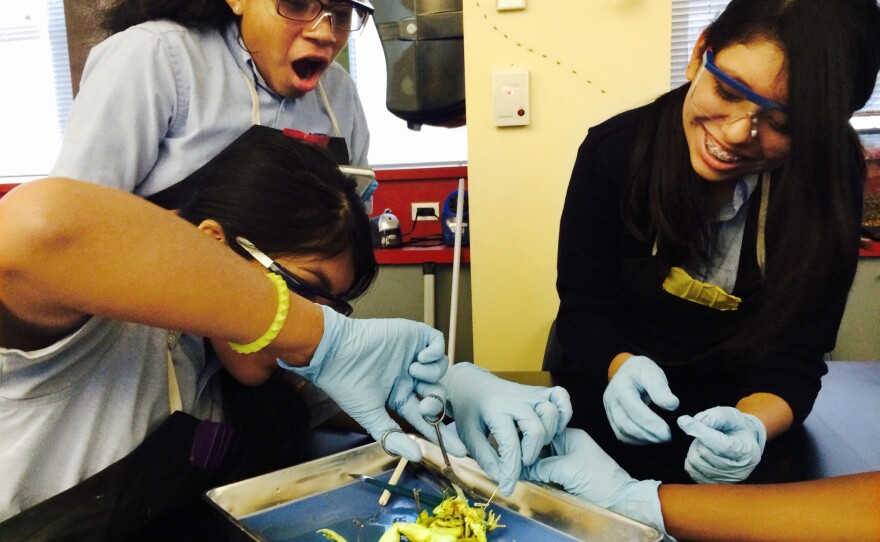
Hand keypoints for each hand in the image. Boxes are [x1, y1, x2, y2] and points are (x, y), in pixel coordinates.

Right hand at [280, 305, 466, 462]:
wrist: (335, 353)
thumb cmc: (347, 386)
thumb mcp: (371, 417)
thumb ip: (393, 437)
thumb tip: (416, 457)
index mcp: (400, 395)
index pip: (427, 417)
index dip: (443, 434)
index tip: (460, 450)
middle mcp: (409, 377)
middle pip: (438, 393)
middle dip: (436, 403)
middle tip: (425, 403)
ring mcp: (412, 355)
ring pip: (441, 369)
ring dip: (433, 375)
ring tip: (413, 372)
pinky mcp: (413, 335)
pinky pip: (438, 342)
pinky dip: (435, 352)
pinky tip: (421, 359)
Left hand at [439, 362, 572, 495]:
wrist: (472, 383)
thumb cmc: (469, 411)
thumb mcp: (469, 435)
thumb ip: (485, 458)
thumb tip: (502, 479)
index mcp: (494, 409)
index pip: (510, 444)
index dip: (511, 471)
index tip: (507, 488)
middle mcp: (515, 399)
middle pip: (537, 430)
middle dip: (530, 454)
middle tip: (519, 460)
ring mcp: (530, 392)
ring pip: (552, 413)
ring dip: (547, 435)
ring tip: (533, 444)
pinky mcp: (539, 391)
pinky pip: (561, 396)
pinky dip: (564, 412)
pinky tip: (554, 427)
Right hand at [521, 428, 667, 536]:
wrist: (618, 501)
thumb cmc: (597, 480)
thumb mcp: (566, 469)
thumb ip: (541, 466)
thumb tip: (521, 468)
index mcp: (570, 436)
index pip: (541, 432)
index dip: (526, 440)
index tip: (512, 448)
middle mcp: (567, 445)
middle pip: (539, 446)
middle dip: (527, 454)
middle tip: (512, 461)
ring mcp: (567, 461)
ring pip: (541, 460)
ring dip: (531, 466)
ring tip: (516, 470)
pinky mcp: (567, 476)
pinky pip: (546, 472)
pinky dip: (537, 475)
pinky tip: (527, 478)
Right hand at [603, 356, 679, 444]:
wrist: (629, 372)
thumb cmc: (642, 373)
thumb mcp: (652, 374)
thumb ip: (661, 389)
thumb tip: (672, 405)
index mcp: (621, 386)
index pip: (634, 408)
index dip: (650, 422)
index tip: (667, 431)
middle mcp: (611, 399)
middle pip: (626, 423)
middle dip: (648, 433)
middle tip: (667, 437)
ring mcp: (609, 411)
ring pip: (623, 432)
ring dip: (643, 438)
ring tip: (661, 438)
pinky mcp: (612, 420)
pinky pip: (622, 435)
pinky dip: (637, 440)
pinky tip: (651, 437)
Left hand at [678, 406, 766, 483]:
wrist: (746, 443)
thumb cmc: (737, 428)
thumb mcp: (730, 415)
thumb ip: (713, 417)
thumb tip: (690, 422)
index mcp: (746, 451)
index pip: (720, 444)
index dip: (701, 432)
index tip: (684, 421)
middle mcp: (739, 470)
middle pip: (704, 453)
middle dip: (699, 439)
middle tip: (706, 434)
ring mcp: (727, 480)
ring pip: (695, 463)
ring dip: (694, 449)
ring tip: (705, 444)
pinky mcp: (714, 484)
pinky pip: (692, 471)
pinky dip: (691, 460)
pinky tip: (702, 454)